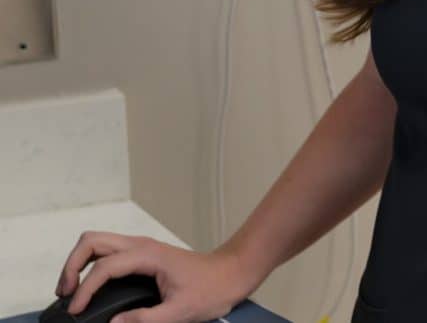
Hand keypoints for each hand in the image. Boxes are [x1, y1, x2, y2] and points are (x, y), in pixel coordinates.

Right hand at [55, 231, 259, 322]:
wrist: (231, 273)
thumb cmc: (211, 289)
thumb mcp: (179, 312)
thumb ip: (145, 320)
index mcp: (148, 255)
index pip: (104, 266)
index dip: (85, 289)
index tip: (76, 311)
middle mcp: (141, 244)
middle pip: (92, 241)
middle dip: (71, 265)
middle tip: (66, 296)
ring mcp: (141, 246)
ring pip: (98, 242)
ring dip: (78, 262)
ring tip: (71, 292)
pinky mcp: (142, 253)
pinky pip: (108, 251)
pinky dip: (90, 264)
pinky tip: (89, 286)